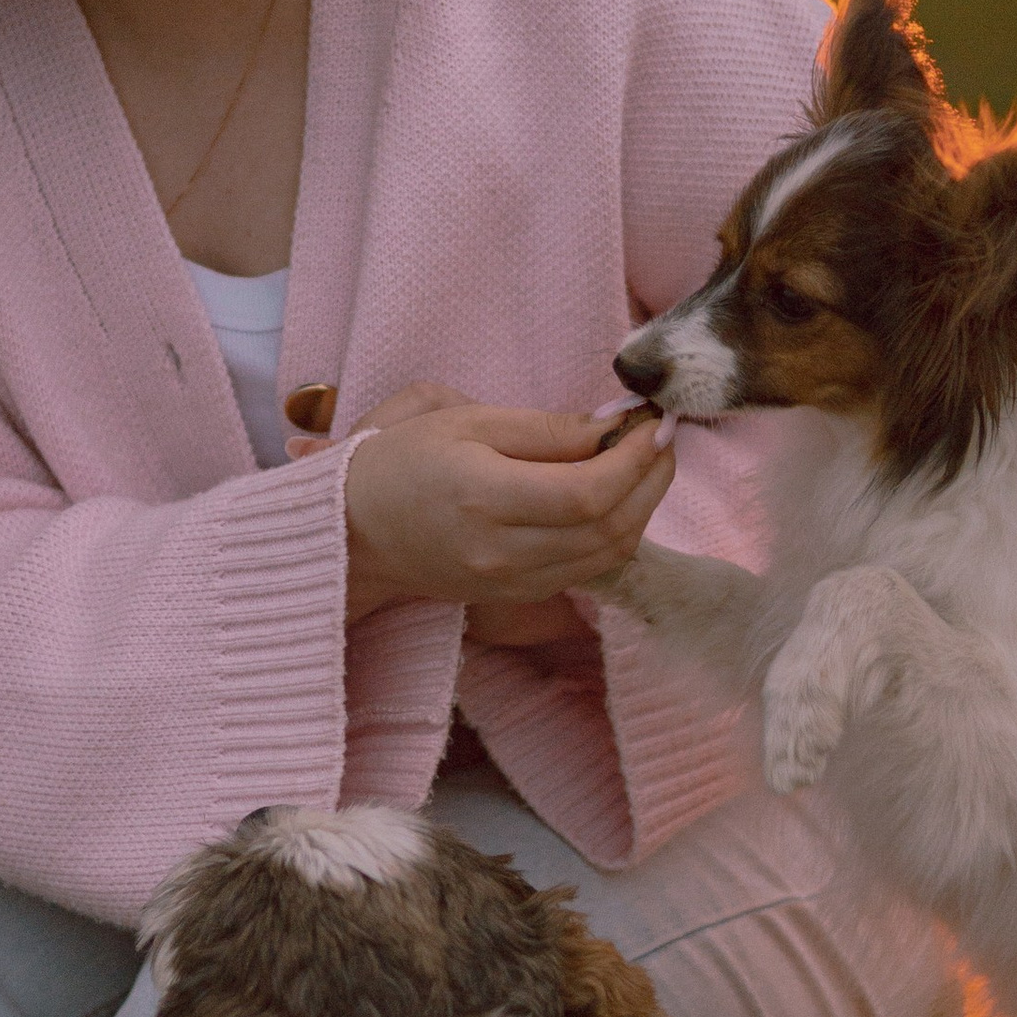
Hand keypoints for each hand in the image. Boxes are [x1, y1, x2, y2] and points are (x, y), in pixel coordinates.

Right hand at [341, 392, 675, 621]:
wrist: (354, 530)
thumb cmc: (404, 461)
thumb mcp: (467, 420)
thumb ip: (547, 428)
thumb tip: (616, 424)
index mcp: (484, 498)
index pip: (588, 493)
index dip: (635, 459)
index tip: (652, 422)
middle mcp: (501, 552)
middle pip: (609, 529)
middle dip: (652, 481)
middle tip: (661, 439)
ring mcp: (510, 583)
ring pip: (607, 556)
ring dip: (642, 509)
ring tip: (646, 463)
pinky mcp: (516, 597)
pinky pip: (587, 570)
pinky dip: (615, 533)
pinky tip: (615, 497)